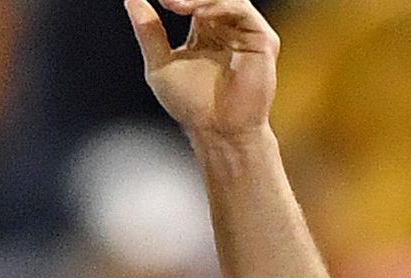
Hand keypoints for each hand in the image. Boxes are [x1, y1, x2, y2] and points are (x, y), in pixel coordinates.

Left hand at [128, 0, 278, 140]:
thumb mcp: (159, 64)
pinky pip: (241, 10)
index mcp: (206, 27)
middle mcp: (227, 25)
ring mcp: (246, 30)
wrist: (218, 132)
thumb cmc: (193, 105)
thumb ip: (148, 31)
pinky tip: (196, 14)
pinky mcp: (262, 39)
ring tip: (173, 4)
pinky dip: (217, 6)